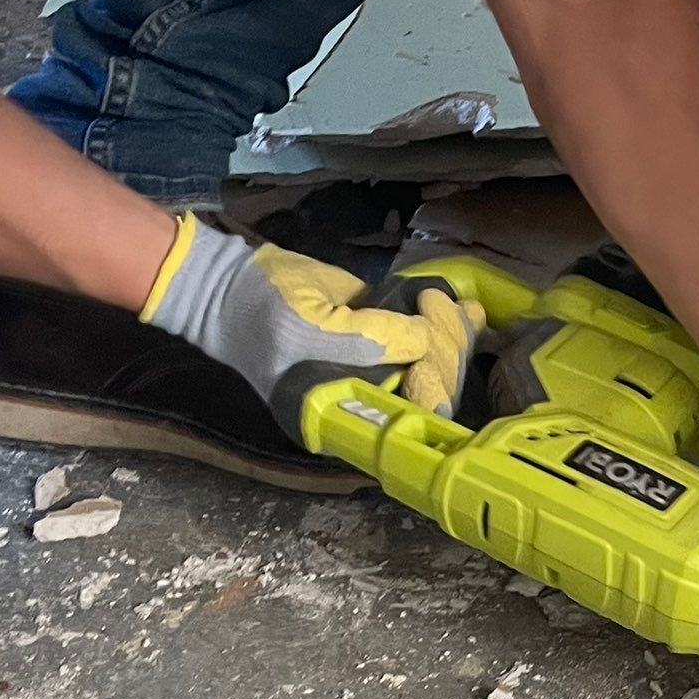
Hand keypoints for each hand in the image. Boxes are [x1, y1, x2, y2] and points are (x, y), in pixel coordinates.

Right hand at [138, 216, 482, 441]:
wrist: (231, 283)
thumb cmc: (261, 310)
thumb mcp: (308, 324)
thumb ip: (367, 338)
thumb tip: (423, 340)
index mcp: (343, 414)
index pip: (406, 415)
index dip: (429, 386)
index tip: (427, 351)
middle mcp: (365, 397)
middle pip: (430, 387)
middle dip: (446, 349)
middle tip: (435, 308)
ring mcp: (377, 365)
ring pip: (437, 362)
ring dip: (453, 333)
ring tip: (452, 303)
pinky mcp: (382, 336)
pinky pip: (426, 337)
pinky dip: (450, 322)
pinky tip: (468, 309)